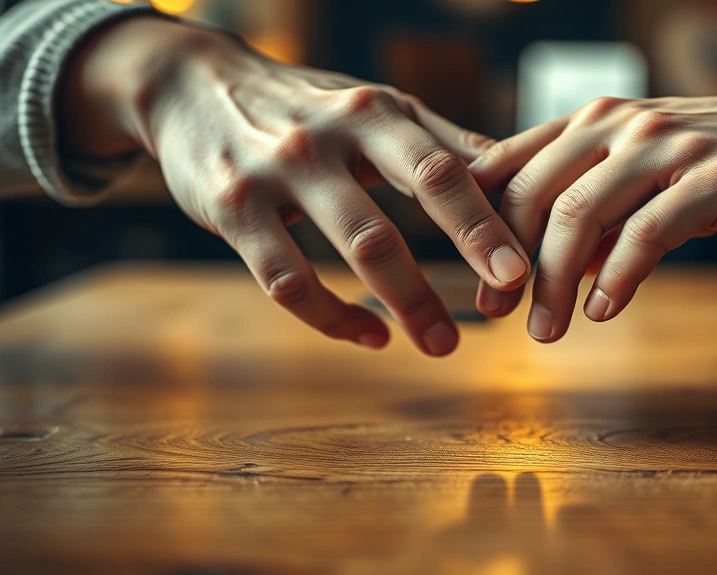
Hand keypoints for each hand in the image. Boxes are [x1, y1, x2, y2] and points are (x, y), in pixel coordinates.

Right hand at [61, 18, 530, 355]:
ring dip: (402, 305)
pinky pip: (285, 282)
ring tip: (440, 343)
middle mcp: (323, 139)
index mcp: (372, 112)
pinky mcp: (232, 211)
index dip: (481, 224)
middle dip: (441, 280)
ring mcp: (272, 175)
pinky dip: (333, 317)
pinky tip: (370, 334)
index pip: (439, 171)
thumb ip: (441, 141)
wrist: (192, 84)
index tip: (520, 271)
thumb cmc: (307, 103)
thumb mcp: (375, 105)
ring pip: (344, 254)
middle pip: (389, 223)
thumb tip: (515, 175)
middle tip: (490, 317)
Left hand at [469, 87, 716, 341]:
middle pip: (535, 195)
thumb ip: (603, 207)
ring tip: (545, 332)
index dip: (481, 222)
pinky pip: (646, 235)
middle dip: (506, 262)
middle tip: (494, 313)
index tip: (474, 277)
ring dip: (554, 282)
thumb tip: (563, 268)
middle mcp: (623, 123)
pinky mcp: (711, 180)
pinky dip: (617, 280)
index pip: (513, 163)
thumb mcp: (653, 170)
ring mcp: (667, 147)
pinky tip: (602, 313)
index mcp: (598, 117)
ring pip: (580, 217)